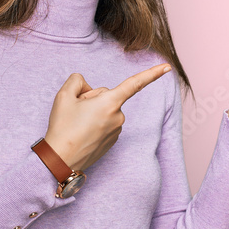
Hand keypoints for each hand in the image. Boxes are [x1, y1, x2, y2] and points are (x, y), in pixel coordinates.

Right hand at [43, 62, 172, 170]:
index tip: (167, 67)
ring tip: (78, 124)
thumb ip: (77, 81)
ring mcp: (117, 130)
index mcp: (110, 103)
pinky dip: (96, 123)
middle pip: (107, 95)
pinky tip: (83, 132)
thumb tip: (88, 88)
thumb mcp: (64, 96)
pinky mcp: (113, 141)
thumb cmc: (62, 128)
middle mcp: (118, 116)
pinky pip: (106, 123)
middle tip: (75, 112)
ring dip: (94, 112)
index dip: (152, 73)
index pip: (134, 83)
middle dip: (92, 98)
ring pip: (106, 110)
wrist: (60, 160)